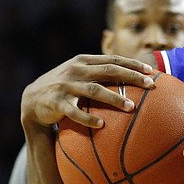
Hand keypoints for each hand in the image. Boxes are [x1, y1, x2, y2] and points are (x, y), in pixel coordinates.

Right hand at [20, 54, 153, 129]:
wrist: (32, 99)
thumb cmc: (65, 86)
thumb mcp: (79, 73)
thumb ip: (100, 72)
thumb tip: (133, 77)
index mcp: (84, 61)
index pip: (113, 59)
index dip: (132, 64)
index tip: (151, 70)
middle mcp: (76, 71)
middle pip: (109, 71)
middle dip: (132, 76)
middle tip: (150, 85)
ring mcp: (66, 86)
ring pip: (95, 90)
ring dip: (114, 98)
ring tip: (131, 107)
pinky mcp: (57, 103)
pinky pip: (75, 112)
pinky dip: (88, 118)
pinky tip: (102, 124)